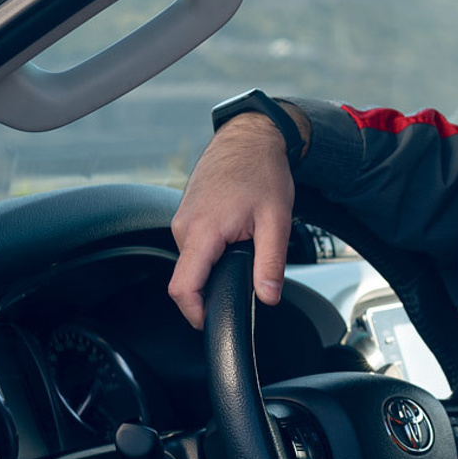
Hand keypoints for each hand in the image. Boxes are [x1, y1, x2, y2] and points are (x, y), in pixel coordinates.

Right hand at [168, 110, 301, 328]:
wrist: (250, 137)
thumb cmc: (261, 170)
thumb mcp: (276, 220)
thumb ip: (271, 263)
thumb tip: (268, 297)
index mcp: (202, 230)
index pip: (183, 287)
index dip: (195, 312)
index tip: (210, 321)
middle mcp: (184, 226)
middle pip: (189, 277)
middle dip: (214, 285)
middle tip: (246, 273)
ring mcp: (181, 219)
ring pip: (193, 261)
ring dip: (215, 264)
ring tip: (243, 244)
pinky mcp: (185, 214)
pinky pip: (194, 245)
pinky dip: (212, 249)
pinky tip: (234, 233)